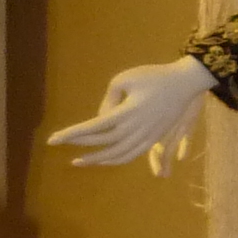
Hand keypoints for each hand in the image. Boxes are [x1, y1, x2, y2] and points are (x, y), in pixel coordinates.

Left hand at [50, 57, 214, 171]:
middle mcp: (135, 129)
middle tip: (59, 146)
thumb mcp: (126, 78)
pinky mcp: (154, 140)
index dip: (71, 135)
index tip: (53, 140)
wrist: (185, 84)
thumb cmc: (153, 76)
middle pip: (102, 143)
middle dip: (79, 146)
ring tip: (79, 161)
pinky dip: (115, 160)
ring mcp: (146, 137)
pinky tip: (105, 160)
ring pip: (117, 155)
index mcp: (126, 113)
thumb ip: (108, 98)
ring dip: (97, 160)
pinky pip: (131, 156)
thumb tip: (100, 117)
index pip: (92, 127)